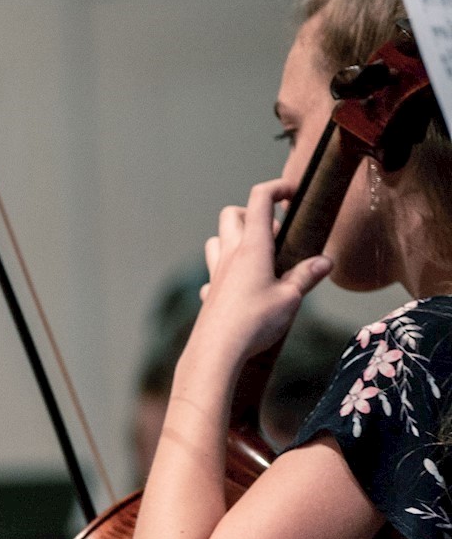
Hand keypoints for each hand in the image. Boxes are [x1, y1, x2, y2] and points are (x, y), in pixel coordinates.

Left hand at [195, 177, 331, 362]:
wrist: (217, 351)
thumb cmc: (255, 321)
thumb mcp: (290, 298)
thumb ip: (307, 276)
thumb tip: (326, 261)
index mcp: (252, 247)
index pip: (260, 200)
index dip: (277, 188)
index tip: (293, 192)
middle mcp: (230, 254)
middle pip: (233, 214)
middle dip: (254, 214)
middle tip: (279, 235)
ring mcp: (217, 272)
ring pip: (217, 240)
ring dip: (236, 239)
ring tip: (261, 258)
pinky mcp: (211, 292)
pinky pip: (215, 272)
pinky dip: (227, 272)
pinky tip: (242, 289)